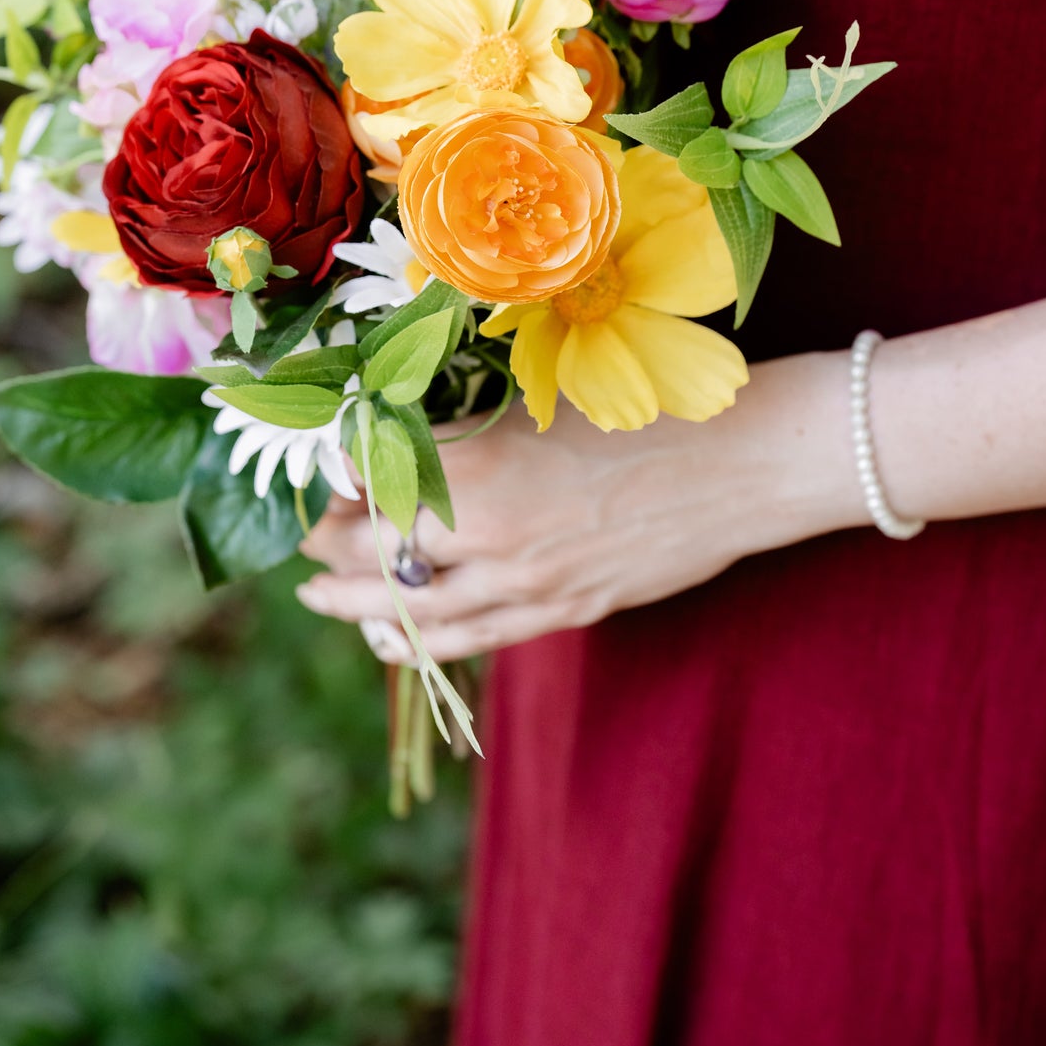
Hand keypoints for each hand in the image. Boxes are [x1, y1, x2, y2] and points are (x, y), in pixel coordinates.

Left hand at [296, 349, 860, 660]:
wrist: (742, 463)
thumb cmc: (640, 411)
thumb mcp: (537, 406)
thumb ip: (460, 434)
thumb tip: (390, 441)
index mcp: (481, 473)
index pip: (372, 493)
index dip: (332, 488)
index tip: (313, 475)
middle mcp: (494, 540)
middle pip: (381, 557)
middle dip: (331, 549)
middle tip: (304, 536)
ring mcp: (530, 587)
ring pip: (417, 613)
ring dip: (359, 605)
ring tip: (321, 596)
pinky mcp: (565, 611)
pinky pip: (474, 638)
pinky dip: (423, 639)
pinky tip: (392, 635)